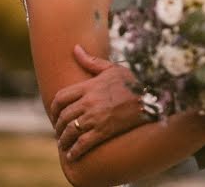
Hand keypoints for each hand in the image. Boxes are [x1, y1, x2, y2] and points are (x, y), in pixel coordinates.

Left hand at [50, 45, 146, 160]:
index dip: (53, 109)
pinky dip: (75, 151)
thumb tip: (75, 48)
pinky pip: (83, 143)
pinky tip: (73, 156)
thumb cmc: (133, 82)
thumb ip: (91, 61)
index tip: (55, 115)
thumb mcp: (112, 68)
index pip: (60, 98)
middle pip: (63, 116)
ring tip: (64, 144)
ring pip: (70, 131)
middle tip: (59, 133)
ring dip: (64, 140)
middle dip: (58, 127)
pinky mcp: (104, 131)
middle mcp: (89, 102)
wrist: (151, 98)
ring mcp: (95, 117)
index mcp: (88, 86)